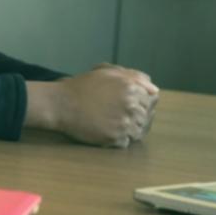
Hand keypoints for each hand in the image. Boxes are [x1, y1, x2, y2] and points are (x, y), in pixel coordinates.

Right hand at [27, 65, 158, 146]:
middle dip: (135, 115)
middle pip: (147, 115)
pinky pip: (127, 142)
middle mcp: (131, 105)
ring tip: (113, 123)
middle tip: (118, 113)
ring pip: (139, 130)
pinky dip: (119, 138)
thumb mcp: (107, 72)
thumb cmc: (82, 87)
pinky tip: (107, 130)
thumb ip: (134, 76)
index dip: (141, 101)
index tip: (127, 102)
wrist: (61, 104)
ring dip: (129, 128)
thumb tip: (154, 88)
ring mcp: (124, 123)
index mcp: (131, 87)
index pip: (152, 99)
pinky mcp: (115, 138)